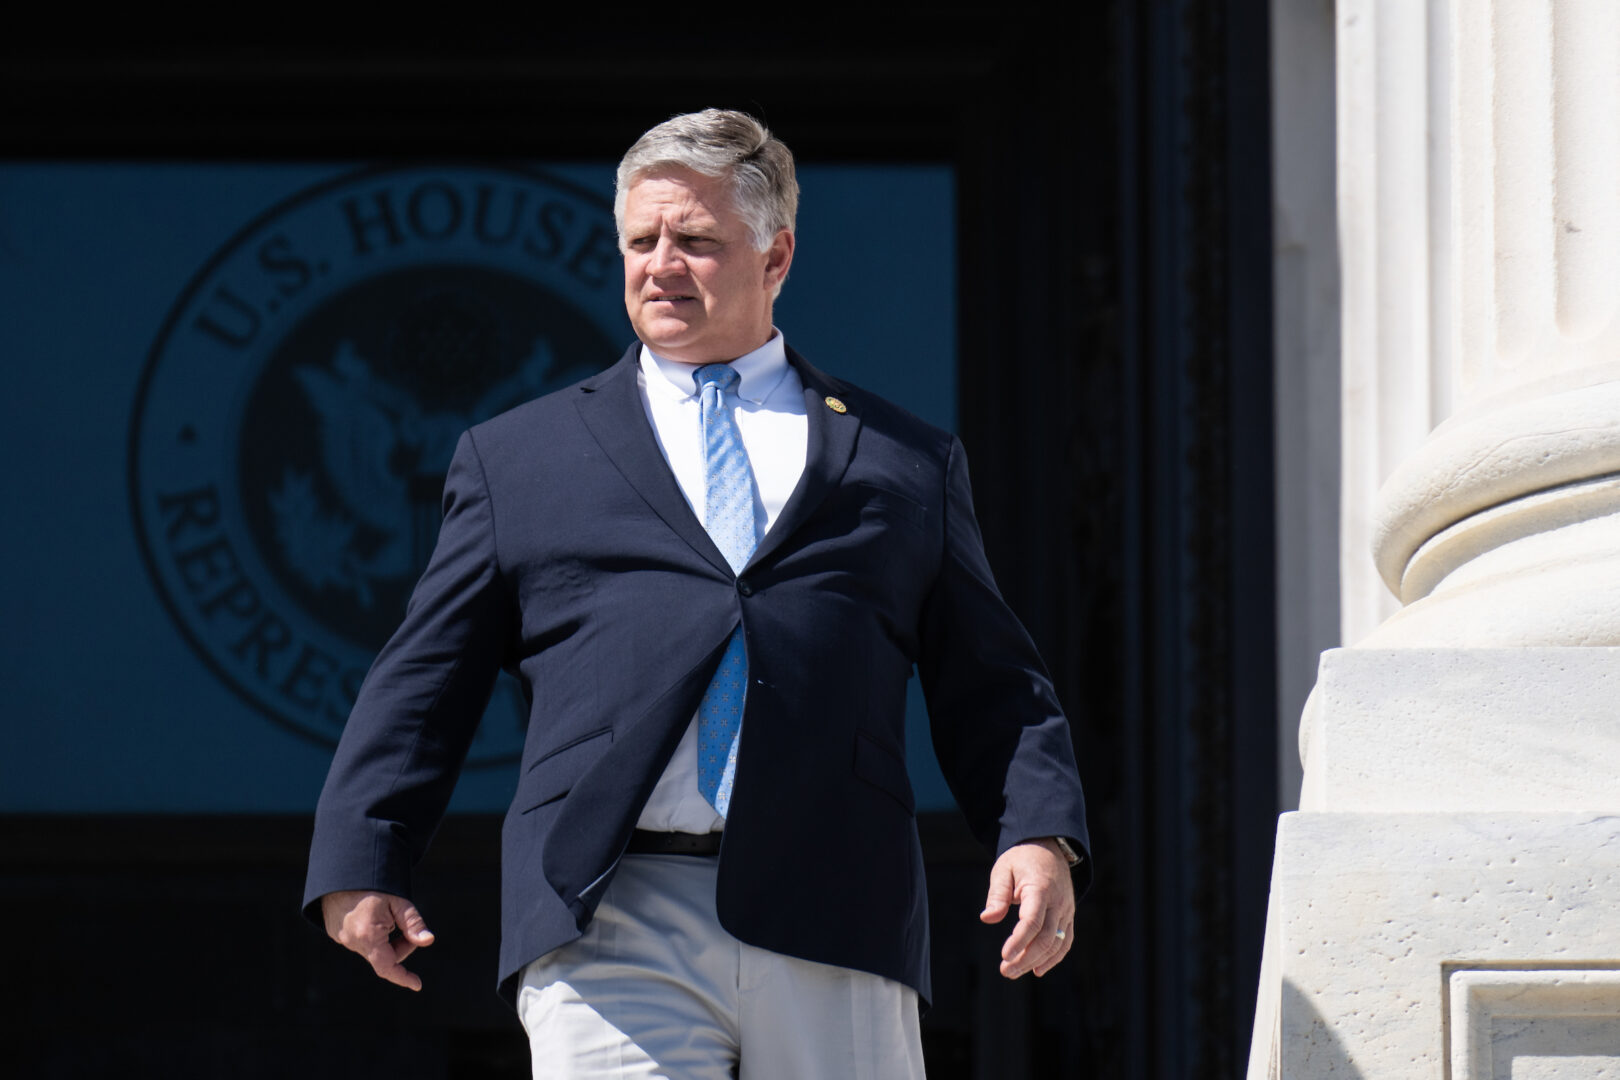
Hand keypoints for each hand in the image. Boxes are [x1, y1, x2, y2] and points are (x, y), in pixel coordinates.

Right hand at [320, 890, 435, 990]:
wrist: (343, 871)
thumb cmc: (374, 884)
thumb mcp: (398, 901)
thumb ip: (413, 923)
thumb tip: (428, 940)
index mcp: (368, 936)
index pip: (387, 967)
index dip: (403, 977)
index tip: (417, 984)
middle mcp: (352, 941)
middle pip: (384, 957)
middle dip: (400, 947)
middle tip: (406, 926)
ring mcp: (341, 938)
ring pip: (372, 949)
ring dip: (385, 940)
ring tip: (385, 914)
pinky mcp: (336, 933)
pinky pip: (359, 941)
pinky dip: (371, 935)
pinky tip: (370, 914)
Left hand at [979, 839, 1075, 978]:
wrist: (1048, 848)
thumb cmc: (1021, 859)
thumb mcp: (1003, 869)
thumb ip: (997, 895)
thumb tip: (987, 918)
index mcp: (1040, 888)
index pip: (1033, 921)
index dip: (1019, 941)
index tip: (1004, 955)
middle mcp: (1058, 902)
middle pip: (1046, 937)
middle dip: (1026, 957)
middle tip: (1005, 970)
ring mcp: (1066, 910)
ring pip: (1057, 943)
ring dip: (1037, 961)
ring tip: (1014, 971)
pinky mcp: (1068, 916)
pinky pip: (1065, 941)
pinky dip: (1054, 958)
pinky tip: (1037, 970)